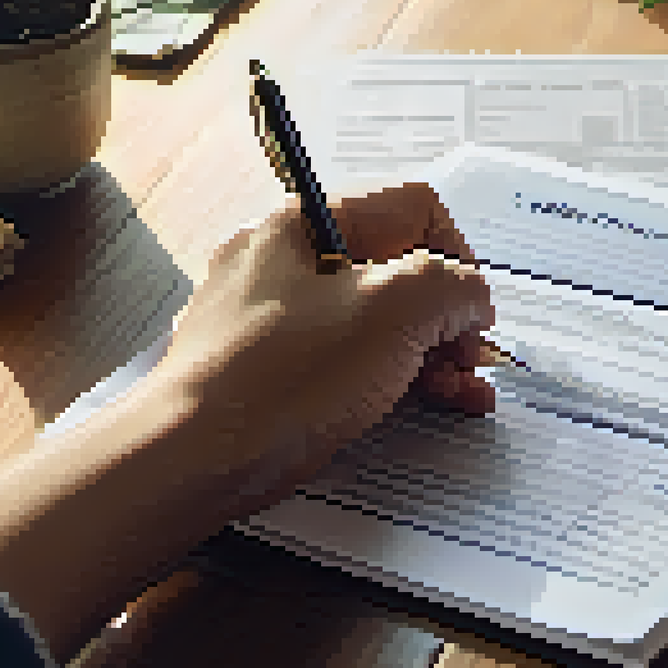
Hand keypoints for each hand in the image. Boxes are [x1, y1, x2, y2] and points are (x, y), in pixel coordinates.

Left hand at [158, 182, 495, 509]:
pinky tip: (427, 406)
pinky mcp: (268, 369)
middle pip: (395, 269)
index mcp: (308, 223)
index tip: (473, 311)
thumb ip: (454, 286)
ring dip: (429, 354)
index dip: (458, 255)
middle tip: (468, 363)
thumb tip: (471, 297)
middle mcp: (285, 260)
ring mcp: (272, 317)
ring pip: (373, 320)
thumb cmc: (285, 376)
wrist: (194, 459)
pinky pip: (345, 359)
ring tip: (461, 396)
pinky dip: (390, 378)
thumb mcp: (397, 311)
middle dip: (447, 317)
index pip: (412, 208)